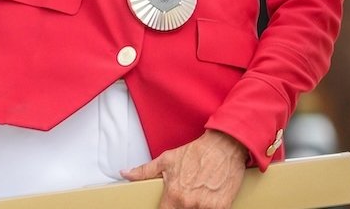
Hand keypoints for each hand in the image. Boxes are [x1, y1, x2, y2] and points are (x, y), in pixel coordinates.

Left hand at [121, 129, 248, 208]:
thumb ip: (144, 171)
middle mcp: (189, 203)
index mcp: (174, 195)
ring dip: (197, 207)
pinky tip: (210, 199)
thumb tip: (125, 173)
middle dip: (182, 207)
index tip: (167, 207)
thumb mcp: (167, 159)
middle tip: (187, 195)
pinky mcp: (222, 207)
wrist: (224, 146)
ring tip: (198, 196)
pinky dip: (210, 208)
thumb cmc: (196, 152)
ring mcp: (206, 207)